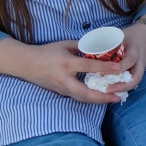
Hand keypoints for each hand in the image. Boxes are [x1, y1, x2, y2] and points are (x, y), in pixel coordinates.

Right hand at [0, 38, 127, 104]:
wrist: (26, 64)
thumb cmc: (47, 52)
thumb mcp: (65, 45)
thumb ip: (83, 46)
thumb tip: (100, 46)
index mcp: (67, 63)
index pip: (88, 66)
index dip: (104, 68)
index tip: (118, 68)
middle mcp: (64, 79)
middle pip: (85, 92)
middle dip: (103, 97)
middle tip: (119, 97)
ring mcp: (61, 88)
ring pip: (82, 98)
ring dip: (98, 100)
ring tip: (114, 99)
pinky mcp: (60, 92)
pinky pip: (77, 97)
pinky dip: (89, 99)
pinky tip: (100, 98)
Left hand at [108, 21, 145, 94]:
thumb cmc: (131, 34)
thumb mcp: (120, 35)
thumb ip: (108, 43)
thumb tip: (87, 50)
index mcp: (135, 50)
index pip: (129, 60)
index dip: (119, 67)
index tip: (105, 72)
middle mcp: (140, 61)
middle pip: (136, 77)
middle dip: (123, 86)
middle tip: (108, 90)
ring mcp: (141, 67)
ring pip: (136, 81)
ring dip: (123, 89)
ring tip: (109, 93)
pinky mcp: (139, 70)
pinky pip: (133, 80)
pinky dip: (124, 86)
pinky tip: (113, 90)